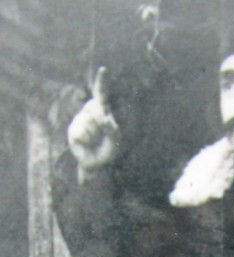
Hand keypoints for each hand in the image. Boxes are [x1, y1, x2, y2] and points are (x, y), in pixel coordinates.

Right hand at [67, 67, 119, 181]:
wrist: (94, 163)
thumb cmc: (107, 151)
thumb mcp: (114, 141)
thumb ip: (112, 130)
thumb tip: (104, 118)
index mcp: (102, 111)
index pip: (102, 94)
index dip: (101, 82)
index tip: (103, 70)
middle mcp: (90, 112)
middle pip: (95, 110)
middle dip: (101, 124)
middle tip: (102, 137)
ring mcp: (80, 119)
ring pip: (88, 124)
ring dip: (94, 136)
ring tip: (95, 141)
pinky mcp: (73, 129)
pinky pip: (80, 133)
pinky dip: (86, 141)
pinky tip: (87, 144)